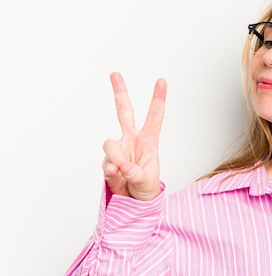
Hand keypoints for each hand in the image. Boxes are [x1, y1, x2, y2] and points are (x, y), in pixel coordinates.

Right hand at [102, 72, 166, 200]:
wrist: (133, 201)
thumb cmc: (145, 187)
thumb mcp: (146, 181)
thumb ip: (134, 173)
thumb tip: (120, 166)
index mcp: (148, 141)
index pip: (154, 117)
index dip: (158, 100)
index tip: (161, 81)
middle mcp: (131, 140)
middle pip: (124, 112)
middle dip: (120, 93)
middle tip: (115, 74)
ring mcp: (118, 149)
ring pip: (109, 144)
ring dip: (115, 158)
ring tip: (122, 171)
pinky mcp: (107, 161)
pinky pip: (106, 163)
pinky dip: (111, 171)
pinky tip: (117, 176)